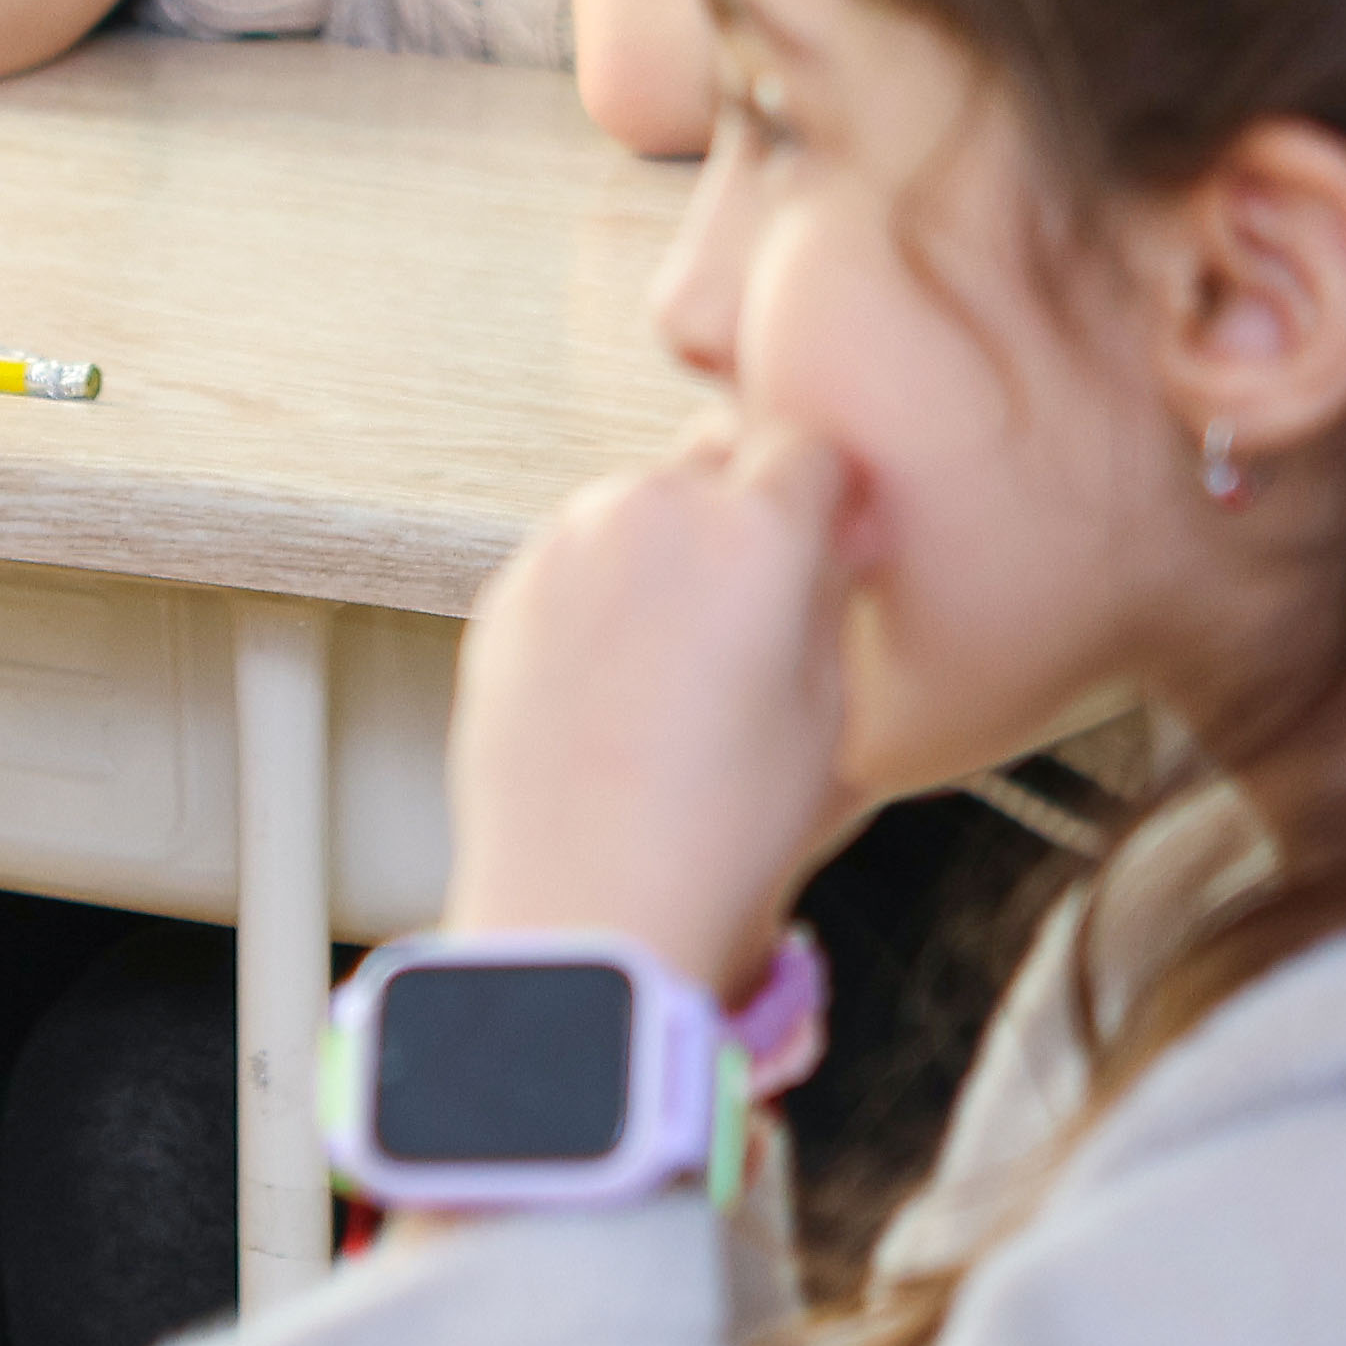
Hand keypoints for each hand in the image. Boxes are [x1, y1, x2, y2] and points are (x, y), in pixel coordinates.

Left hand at [436, 418, 873, 993]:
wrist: (590, 898)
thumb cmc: (727, 822)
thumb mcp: (826, 703)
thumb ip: (831, 588)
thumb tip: (840, 530)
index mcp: (751, 529)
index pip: (806, 447)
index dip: (827, 497)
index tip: (832, 546)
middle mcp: (649, 510)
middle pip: (711, 462)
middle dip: (741, 510)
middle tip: (755, 609)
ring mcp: (563, 546)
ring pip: (635, 506)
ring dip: (664, 548)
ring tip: (680, 662)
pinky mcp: (505, 591)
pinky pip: (573, 560)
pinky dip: (601, 592)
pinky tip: (617, 682)